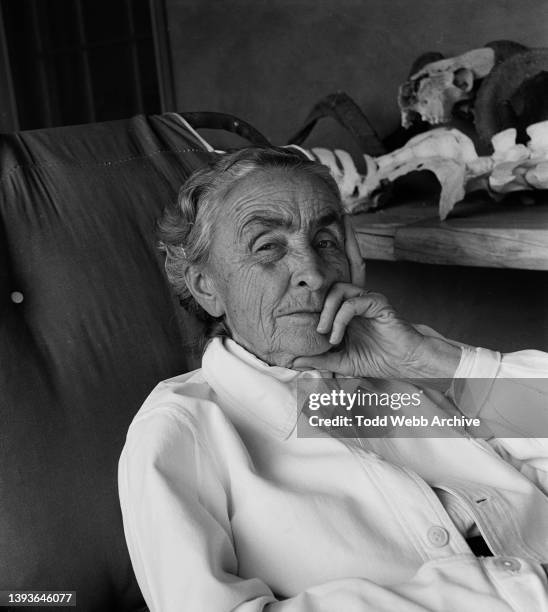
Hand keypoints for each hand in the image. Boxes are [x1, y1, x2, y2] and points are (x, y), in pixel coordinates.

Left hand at [291, 216, 460, 378]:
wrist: (406, 364)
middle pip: (329, 289)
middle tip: (317, 332)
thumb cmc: (378, 361)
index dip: (312, 307)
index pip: (325, 299)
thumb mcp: (341, 362)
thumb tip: (292, 362)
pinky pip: (353, 302)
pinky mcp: (377, 303)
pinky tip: (338, 336)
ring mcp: (367, 300)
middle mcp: (355, 302)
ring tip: (325, 332)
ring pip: (339, 290)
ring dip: (327, 311)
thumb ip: (319, 360)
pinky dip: (340, 318)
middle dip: (318, 309)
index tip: (301, 328)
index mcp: (347, 313)